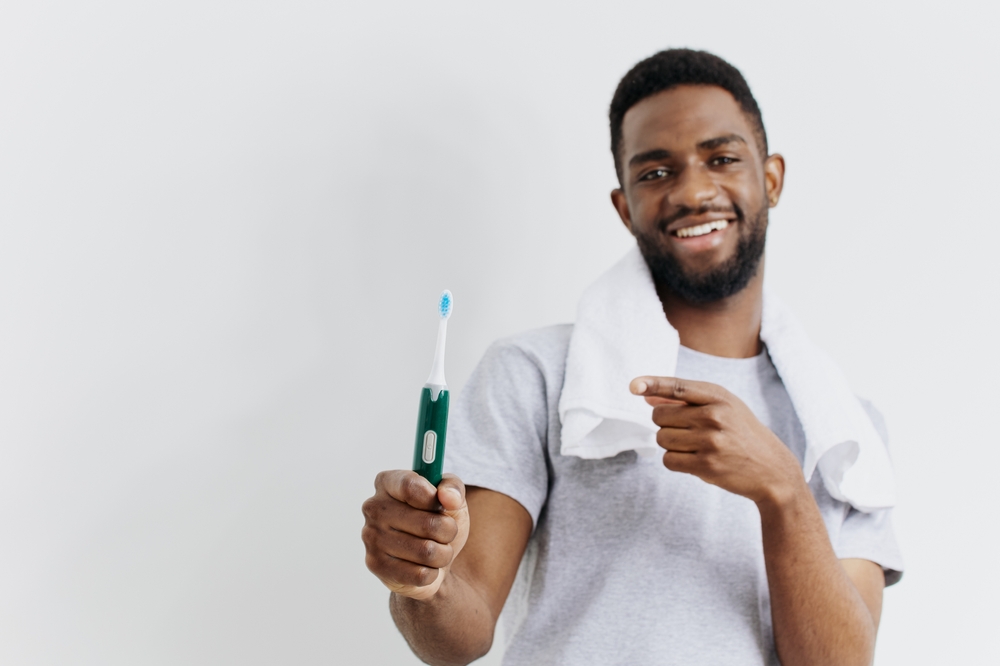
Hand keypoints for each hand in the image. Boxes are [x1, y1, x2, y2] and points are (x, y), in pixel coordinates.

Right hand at [361, 471, 469, 600]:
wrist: (431, 558)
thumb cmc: (437, 520)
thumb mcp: (452, 497)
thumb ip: (453, 488)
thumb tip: (449, 498)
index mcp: (388, 482)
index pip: (409, 485)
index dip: (434, 499)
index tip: (444, 506)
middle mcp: (373, 507)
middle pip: (427, 523)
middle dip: (448, 531)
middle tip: (445, 531)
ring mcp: (371, 537)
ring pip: (427, 552)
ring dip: (443, 554)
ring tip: (437, 549)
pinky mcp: (376, 565)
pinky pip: (420, 574)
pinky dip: (432, 572)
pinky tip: (424, 565)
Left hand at [630, 376, 803, 504]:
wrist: (772, 470)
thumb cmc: (742, 435)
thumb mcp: (723, 409)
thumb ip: (686, 402)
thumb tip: (647, 397)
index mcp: (719, 397)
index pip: (678, 387)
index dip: (653, 384)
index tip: (634, 386)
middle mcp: (715, 416)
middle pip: (660, 417)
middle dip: (666, 425)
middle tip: (688, 432)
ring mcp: (711, 441)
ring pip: (661, 439)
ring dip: (671, 445)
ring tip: (696, 447)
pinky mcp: (706, 465)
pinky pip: (669, 460)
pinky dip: (675, 462)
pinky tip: (695, 461)